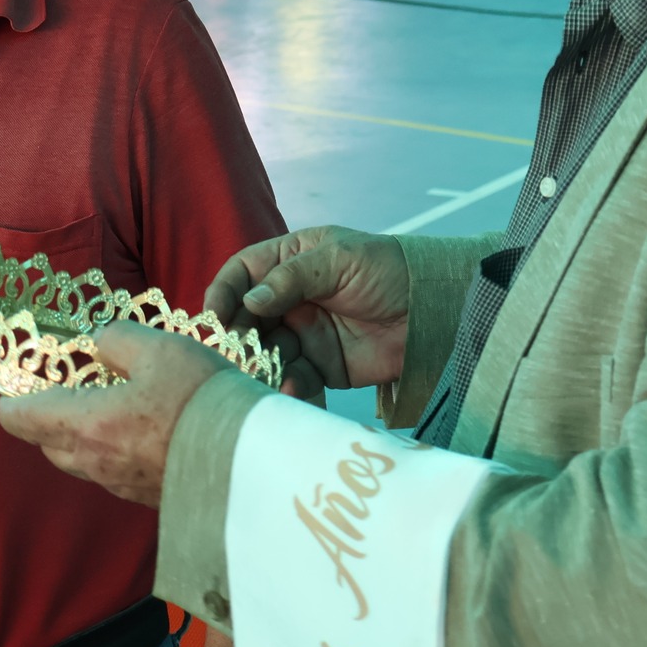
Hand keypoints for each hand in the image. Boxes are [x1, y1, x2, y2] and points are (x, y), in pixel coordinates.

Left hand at [0, 324, 225, 505]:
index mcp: (85, 423)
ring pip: (81, 460)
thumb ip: (117, 340)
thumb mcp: (158, 348)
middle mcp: (95, 461)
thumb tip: (99, 344)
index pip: (20, 419)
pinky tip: (146, 430)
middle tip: (71, 387)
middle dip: (49, 417)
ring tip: (114, 405)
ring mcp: (120, 484)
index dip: (11, 399)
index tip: (17, 384)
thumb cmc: (200, 399)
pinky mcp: (147, 498)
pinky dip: (116, 451)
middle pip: (47, 443)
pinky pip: (114, 473)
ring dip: (85, 435)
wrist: (250, 460)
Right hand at [204, 225, 410, 399]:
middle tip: (233, 351)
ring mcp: (305, 334)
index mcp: (290, 262)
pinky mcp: (322, 366)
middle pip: (247, 317)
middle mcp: (291, 299)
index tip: (213, 313)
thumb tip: (250, 300)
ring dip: (258, 363)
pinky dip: (287, 384)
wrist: (434, 309)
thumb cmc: (387, 269)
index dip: (225, 291)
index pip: (243, 273)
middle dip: (237, 335)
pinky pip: (294, 377)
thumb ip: (292, 278)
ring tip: (258, 374)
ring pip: (266, 351)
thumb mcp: (339, 260)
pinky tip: (288, 387)